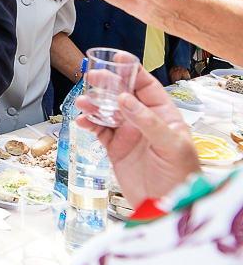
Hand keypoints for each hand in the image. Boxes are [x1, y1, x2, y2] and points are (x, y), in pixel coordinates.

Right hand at [73, 53, 199, 205]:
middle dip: (107, 84)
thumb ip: (148, 122)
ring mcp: (129, 134)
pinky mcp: (115, 148)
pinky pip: (99, 130)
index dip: (132, 71)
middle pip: (122, 95)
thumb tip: (126, 100)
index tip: (118, 59)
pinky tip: (83, 120)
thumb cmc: (181, 178)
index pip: (147, 87)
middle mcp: (144, 122)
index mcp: (164, 116)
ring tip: (84, 102)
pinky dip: (89, 123)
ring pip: (107, 111)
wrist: (166, 206)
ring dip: (94, 104)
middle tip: (93, 77)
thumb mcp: (172, 146)